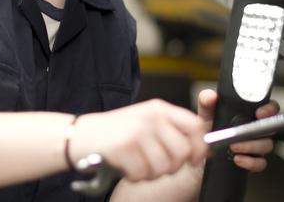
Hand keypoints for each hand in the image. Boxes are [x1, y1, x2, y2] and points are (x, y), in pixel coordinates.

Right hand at [69, 99, 208, 181]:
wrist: (81, 134)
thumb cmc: (116, 130)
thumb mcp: (146, 120)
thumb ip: (172, 130)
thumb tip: (202, 148)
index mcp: (160, 109)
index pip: (194, 126)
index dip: (199, 146)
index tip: (195, 158)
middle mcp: (151, 117)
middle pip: (181, 152)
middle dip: (172, 166)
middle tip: (156, 164)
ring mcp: (137, 131)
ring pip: (163, 167)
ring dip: (150, 173)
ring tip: (137, 163)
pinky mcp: (124, 147)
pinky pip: (142, 174)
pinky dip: (134, 176)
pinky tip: (125, 165)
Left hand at [197, 89, 278, 171]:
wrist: (198, 154)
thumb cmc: (207, 130)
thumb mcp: (205, 113)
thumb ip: (206, 100)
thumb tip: (212, 96)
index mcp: (248, 114)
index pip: (268, 107)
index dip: (269, 109)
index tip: (260, 112)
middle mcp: (255, 129)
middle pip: (270, 128)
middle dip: (263, 129)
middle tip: (248, 130)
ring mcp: (255, 146)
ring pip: (266, 146)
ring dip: (251, 145)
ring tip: (234, 146)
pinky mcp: (251, 162)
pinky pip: (259, 163)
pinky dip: (250, 162)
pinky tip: (237, 159)